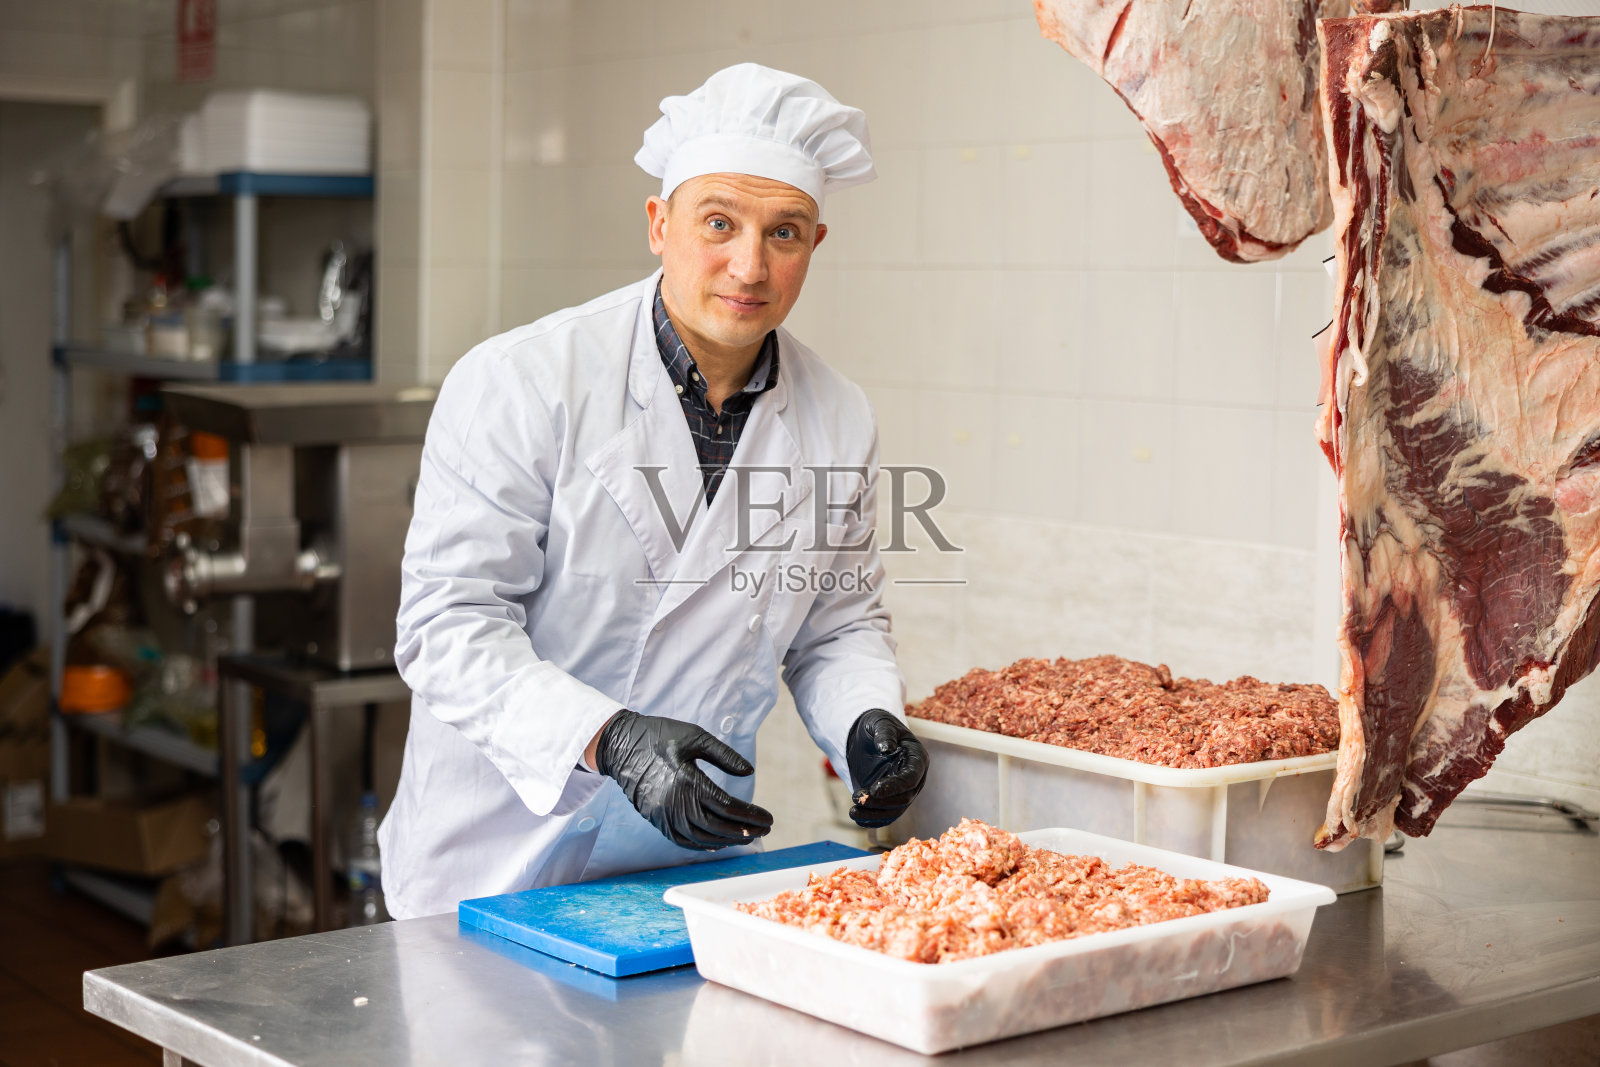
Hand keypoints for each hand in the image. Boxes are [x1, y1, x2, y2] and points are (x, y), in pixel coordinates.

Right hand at [594, 710, 773, 849]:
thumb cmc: (661, 735)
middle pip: (717, 827)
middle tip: (765, 831)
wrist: (620, 745)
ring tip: (747, 837)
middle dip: (745, 831)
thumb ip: (724, 755)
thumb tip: (749, 772)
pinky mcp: (655, 819)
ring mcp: (663, 814)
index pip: (727, 807)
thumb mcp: (696, 736)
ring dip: (727, 840)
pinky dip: (703, 844)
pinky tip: (718, 842)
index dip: (751, 816)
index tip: (768, 818)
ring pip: (701, 838)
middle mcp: (675, 802)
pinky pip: (682, 840)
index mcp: (687, 780)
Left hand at [845, 710, 927, 827]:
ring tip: (853, 810)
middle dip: (880, 802)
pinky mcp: (889, 799)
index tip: (874, 790)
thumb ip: (884, 734)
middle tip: (858, 797)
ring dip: (874, 814)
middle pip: (903, 798)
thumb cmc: (876, 725)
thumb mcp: (879, 722)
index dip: (894, 786)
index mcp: (917, 759)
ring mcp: (902, 791)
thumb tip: (886, 749)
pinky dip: (872, 820)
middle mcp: (914, 778)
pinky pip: (885, 815)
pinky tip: (856, 817)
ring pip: (894, 811)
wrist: (866, 735)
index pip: (910, 778)